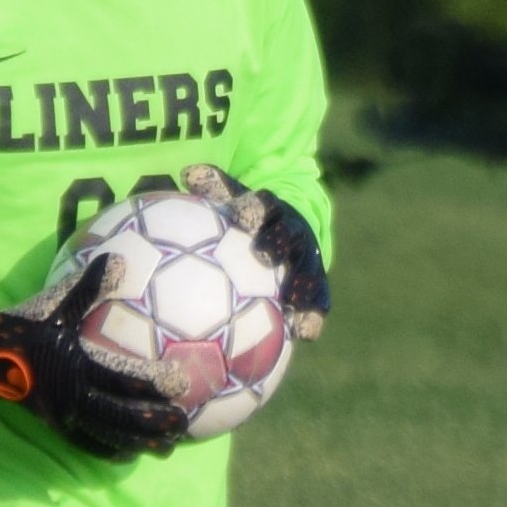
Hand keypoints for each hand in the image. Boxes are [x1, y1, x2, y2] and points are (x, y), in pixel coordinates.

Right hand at [0, 254, 189, 461]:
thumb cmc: (25, 324)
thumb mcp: (56, 302)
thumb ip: (89, 285)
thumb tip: (120, 260)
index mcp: (75, 363)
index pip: (122, 378)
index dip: (153, 383)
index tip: (182, 384)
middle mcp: (71, 394)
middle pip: (122, 415)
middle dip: (154, 421)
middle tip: (183, 423)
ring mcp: (63, 414)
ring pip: (108, 435)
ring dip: (140, 443)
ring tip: (168, 448)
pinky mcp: (54, 425)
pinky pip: (86, 444)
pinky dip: (109, 451)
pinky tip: (130, 456)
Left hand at [182, 165, 329, 337]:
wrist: (289, 225)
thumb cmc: (246, 216)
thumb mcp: (231, 197)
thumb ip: (212, 189)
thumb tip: (188, 173)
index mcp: (270, 210)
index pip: (262, 206)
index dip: (253, 210)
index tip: (242, 218)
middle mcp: (292, 232)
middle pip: (288, 237)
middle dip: (277, 245)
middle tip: (264, 257)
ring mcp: (307, 259)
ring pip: (309, 273)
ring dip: (303, 290)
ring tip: (293, 309)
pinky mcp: (316, 285)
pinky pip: (318, 302)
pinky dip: (312, 316)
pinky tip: (303, 334)